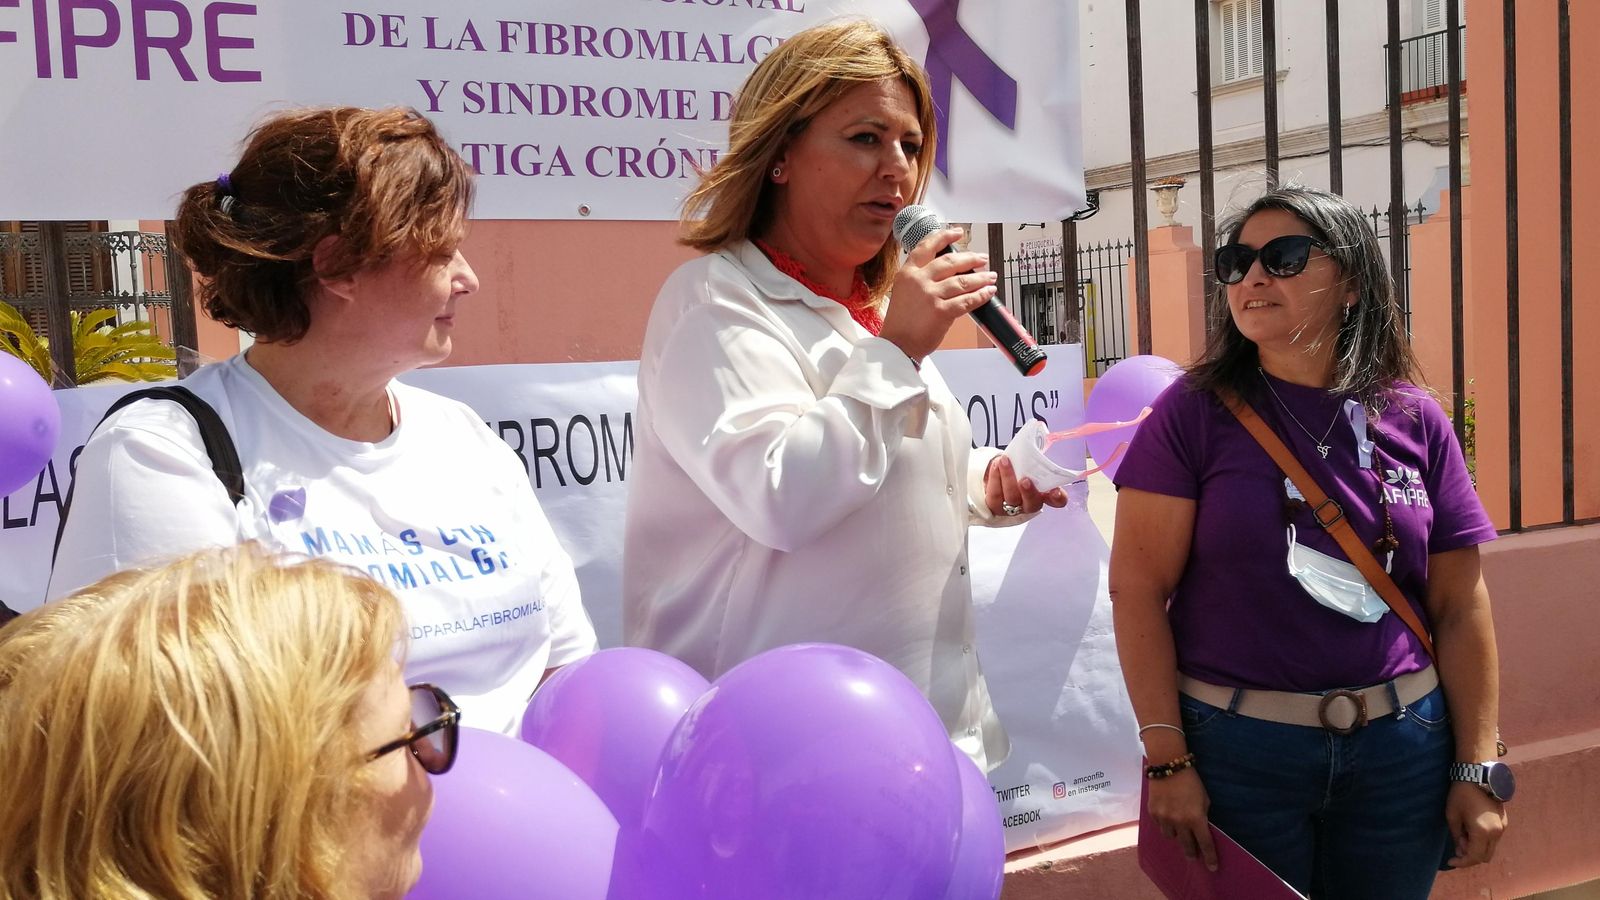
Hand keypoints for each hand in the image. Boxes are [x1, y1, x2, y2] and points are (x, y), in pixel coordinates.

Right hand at [879, 226, 998, 362]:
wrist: (896, 346)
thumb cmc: (901, 323)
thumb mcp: (904, 292)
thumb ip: (921, 278)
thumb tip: (948, 272)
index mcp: (907, 273)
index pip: (927, 247)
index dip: (944, 237)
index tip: (957, 233)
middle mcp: (919, 281)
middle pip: (950, 262)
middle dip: (971, 258)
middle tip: (982, 258)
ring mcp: (930, 296)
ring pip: (963, 281)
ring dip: (981, 277)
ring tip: (991, 276)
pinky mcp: (942, 312)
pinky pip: (967, 301)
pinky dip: (981, 296)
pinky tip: (988, 293)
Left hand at [984, 455, 1067, 516]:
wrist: (998, 474)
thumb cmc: (1019, 468)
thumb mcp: (1030, 462)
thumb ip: (1035, 456)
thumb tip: (1036, 433)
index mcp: (1045, 494)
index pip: (1058, 500)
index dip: (1059, 497)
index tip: (1056, 491)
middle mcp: (1031, 503)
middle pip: (1033, 503)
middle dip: (1028, 492)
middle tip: (1024, 480)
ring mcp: (1013, 507)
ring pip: (1012, 498)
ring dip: (1008, 478)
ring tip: (1004, 461)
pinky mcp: (996, 505)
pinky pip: (995, 495)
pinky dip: (995, 478)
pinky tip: (996, 466)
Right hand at [1148, 769, 1217, 870]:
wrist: (1168, 765)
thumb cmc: (1191, 781)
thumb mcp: (1204, 799)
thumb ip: (1202, 816)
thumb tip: (1200, 830)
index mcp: (1196, 818)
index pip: (1205, 844)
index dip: (1210, 857)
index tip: (1212, 868)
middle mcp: (1179, 822)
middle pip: (1187, 846)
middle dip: (1192, 853)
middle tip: (1193, 856)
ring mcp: (1164, 818)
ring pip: (1171, 837)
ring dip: (1176, 834)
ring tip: (1178, 826)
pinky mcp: (1153, 813)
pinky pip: (1160, 825)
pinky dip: (1165, 823)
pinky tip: (1167, 815)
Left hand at [1444, 782, 1506, 867]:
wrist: (1478, 776)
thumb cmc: (1461, 795)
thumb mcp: (1452, 816)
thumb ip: (1457, 836)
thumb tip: (1461, 849)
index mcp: (1483, 832)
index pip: (1474, 857)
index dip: (1462, 862)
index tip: (1450, 861)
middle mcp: (1496, 832)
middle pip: (1485, 857)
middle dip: (1470, 857)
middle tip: (1457, 848)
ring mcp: (1503, 827)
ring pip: (1490, 849)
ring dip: (1477, 849)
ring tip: (1463, 836)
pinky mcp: (1504, 822)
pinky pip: (1494, 839)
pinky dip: (1483, 842)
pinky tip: (1471, 831)